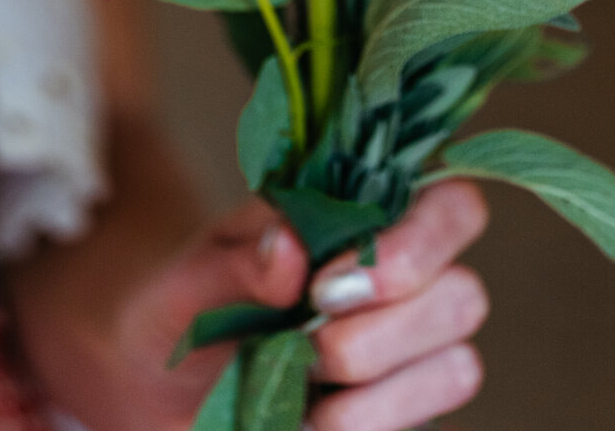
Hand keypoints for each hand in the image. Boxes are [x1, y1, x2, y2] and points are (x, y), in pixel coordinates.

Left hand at [79, 184, 488, 430]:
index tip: (330, 287)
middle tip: (309, 346)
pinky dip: (369, 429)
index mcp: (362, 216)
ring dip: (381, 395)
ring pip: (458, 367)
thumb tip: (291, 246)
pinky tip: (309, 427)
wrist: (149, 387)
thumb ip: (234, 260)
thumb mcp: (180, 281)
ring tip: (305, 400)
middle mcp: (400, 282)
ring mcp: (405, 355)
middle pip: (465, 294)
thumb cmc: (172, 309)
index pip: (454, 205)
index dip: (420, 244)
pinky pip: (425, 424)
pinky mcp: (394, 414)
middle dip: (388, 332)